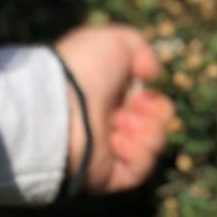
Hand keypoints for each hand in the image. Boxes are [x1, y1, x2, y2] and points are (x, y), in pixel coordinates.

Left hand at [53, 23, 176, 194]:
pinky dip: (137, 153)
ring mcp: (106, 150)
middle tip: (135, 105)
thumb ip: (139, 49)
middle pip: (155, 124)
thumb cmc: (84, 68)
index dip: (155, 98)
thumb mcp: (113, 41)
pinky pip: (139, 169)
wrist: (60, 103)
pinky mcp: (106, 175)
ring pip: (152, 146)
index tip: (145, 88)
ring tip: (118, 122)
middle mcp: (107, 122)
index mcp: (108, 95)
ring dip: (145, 131)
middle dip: (154, 113)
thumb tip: (152, 73)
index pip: (148, 104)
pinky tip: (116, 140)